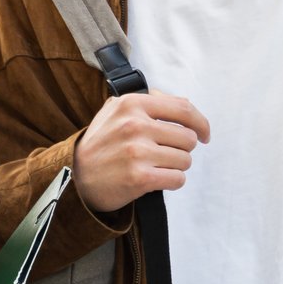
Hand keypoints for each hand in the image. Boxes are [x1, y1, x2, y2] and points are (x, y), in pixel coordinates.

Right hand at [73, 90, 210, 213]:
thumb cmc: (102, 143)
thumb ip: (150, 102)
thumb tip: (185, 104)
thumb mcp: (116, 111)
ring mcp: (137, 152)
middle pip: (188, 138)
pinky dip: (173, 181)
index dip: (201, 123)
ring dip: (177, 166)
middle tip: (167, 154)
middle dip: (183, 149)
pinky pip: (177, 179)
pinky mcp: (139, 178)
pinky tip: (157, 179)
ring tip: (158, 166)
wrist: (77, 177)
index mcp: (132, 104)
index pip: (183, 108)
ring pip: (185, 160)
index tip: (205, 134)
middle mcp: (135, 125)